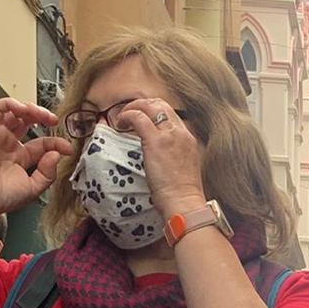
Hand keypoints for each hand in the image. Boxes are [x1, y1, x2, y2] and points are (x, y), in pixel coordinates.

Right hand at [0, 98, 73, 218]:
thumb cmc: (2, 197)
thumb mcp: (34, 188)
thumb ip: (48, 172)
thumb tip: (55, 154)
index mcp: (21, 158)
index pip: (42, 143)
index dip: (56, 143)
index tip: (67, 148)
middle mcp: (10, 145)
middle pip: (28, 122)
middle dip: (43, 117)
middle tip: (54, 121)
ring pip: (14, 112)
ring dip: (30, 108)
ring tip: (42, 114)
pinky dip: (12, 104)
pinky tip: (24, 110)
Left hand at [116, 99, 208, 217]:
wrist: (184, 203)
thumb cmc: (182, 194)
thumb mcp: (183, 168)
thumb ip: (173, 156)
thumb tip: (159, 156)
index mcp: (188, 139)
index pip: (171, 115)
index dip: (154, 112)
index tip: (143, 118)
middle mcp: (181, 132)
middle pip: (161, 104)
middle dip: (143, 104)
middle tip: (130, 113)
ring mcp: (169, 135)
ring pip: (150, 106)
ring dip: (133, 107)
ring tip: (123, 117)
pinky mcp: (155, 141)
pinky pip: (138, 117)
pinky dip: (126, 115)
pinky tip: (120, 123)